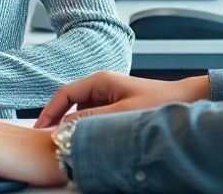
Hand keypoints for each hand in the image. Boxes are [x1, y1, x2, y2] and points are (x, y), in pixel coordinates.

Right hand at [35, 72, 209, 127]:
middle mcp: (102, 86)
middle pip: (69, 103)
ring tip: (66, 142)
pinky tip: (86, 140)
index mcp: (100, 80)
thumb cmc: (159, 102)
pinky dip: (86, 128)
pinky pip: (93, 117)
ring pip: (80, 112)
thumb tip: (65, 128)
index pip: (64, 94)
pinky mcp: (115, 106)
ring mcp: (108, 96)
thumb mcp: (121, 113)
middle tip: (48, 140)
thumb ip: (92, 119)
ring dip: (73, 126)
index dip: (48, 111)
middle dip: (58, 121)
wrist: (184, 101)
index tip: (38, 128)